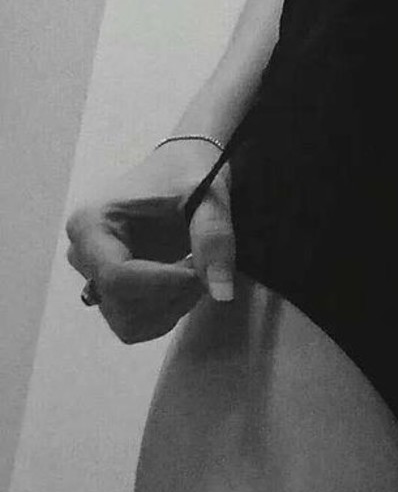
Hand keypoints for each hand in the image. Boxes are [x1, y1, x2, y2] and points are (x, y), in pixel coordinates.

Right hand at [65, 141, 235, 344]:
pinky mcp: (110, 290)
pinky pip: (134, 324)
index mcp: (91, 222)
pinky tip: (182, 282)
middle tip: (202, 264)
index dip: (164, 284)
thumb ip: (214, 239)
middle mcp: (82, 252)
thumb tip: (221, 292)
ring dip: (171, 306)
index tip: (200, 272)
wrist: (181, 167)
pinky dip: (166, 312)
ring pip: (128, 322)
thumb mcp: (208, 196)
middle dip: (172, 294)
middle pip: (122, 304)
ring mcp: (93, 274)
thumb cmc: (188, 172)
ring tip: (194, 271)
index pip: (117, 276)